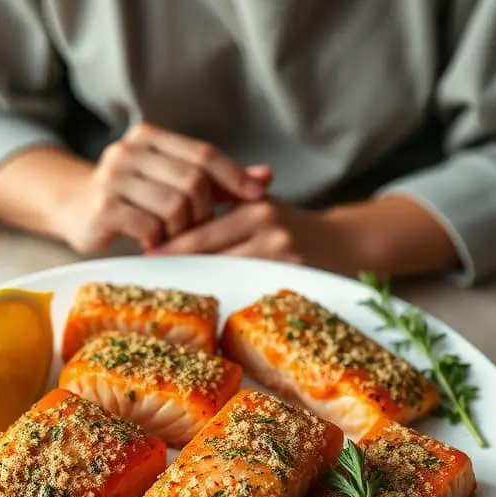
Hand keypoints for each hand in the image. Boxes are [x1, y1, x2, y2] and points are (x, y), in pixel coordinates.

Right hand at [56, 124, 270, 253]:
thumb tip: (267, 176)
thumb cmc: (133, 197)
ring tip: (172, 236)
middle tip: (198, 228)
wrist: (74, 208)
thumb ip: (217, 180)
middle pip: (193, 181)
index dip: (234, 175)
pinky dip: (160, 240)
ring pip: (175, 206)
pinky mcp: (104, 207)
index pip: (203, 153)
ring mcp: (114, 177)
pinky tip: (152, 242)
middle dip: (204, 211)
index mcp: (150, 136)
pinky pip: (151, 227)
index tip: (258, 196)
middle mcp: (129, 150)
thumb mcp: (173, 181)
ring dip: (181, 229)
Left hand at [153, 196, 458, 277]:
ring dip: (196, 276)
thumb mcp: (265, 203)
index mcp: (257, 204)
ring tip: (168, 284)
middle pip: (208, 246)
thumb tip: (178, 200)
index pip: (204, 223)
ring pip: (224, 267)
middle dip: (177, 257)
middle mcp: (267, 225)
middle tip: (146, 265)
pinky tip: (208, 296)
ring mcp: (280, 252)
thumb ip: (228, 201)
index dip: (173, 239)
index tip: (147, 247)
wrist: (349, 244)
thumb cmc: (298, 225)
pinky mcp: (291, 275)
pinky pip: (248, 284)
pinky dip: (226, 289)